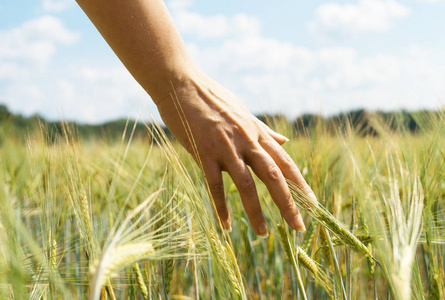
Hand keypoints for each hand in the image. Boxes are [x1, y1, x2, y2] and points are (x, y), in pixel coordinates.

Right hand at [155, 66, 315, 236]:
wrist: (181, 84)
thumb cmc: (212, 97)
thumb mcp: (244, 111)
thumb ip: (264, 129)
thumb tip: (285, 139)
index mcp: (257, 132)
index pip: (285, 162)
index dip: (300, 184)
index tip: (312, 204)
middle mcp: (246, 140)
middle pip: (273, 176)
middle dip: (288, 203)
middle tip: (298, 227)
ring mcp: (225, 146)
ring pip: (246, 184)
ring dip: (256, 211)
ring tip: (263, 233)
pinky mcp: (203, 152)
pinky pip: (214, 184)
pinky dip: (221, 206)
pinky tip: (226, 226)